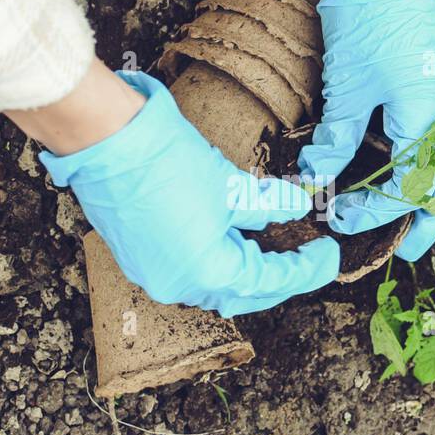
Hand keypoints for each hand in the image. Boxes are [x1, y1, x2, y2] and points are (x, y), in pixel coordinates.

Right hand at [39, 71, 338, 316]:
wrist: (106, 140)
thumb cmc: (166, 160)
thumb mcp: (231, 185)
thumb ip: (269, 204)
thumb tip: (297, 207)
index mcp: (206, 272)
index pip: (268, 280)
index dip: (305, 269)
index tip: (328, 255)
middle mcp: (177, 284)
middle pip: (240, 294)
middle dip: (275, 278)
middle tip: (305, 258)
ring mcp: (152, 274)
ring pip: (211, 285)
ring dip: (243, 268)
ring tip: (269, 244)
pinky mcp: (138, 258)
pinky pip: (186, 271)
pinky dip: (214, 260)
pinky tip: (230, 237)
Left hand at [299, 0, 434, 261]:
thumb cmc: (365, 15)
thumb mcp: (346, 84)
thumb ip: (337, 139)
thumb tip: (318, 179)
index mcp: (431, 113)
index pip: (409, 183)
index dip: (375, 209)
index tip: (343, 219)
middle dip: (430, 218)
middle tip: (408, 248)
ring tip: (418, 214)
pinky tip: (416, 161)